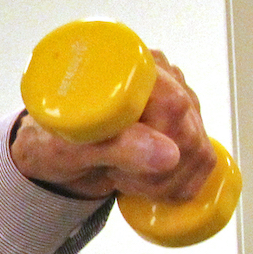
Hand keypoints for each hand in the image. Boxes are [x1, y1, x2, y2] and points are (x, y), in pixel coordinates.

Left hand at [11, 49, 216, 202]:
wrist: (49, 152)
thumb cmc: (50, 140)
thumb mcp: (72, 147)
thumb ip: (117, 147)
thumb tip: (169, 155)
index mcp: (131, 68)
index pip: (173, 106)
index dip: (156, 145)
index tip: (120, 168)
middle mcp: (161, 77)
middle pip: (189, 133)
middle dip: (155, 172)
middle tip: (115, 174)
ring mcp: (178, 101)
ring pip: (199, 152)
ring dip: (163, 182)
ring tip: (122, 176)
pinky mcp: (185, 127)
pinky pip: (203, 161)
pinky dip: (175, 185)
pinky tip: (144, 181)